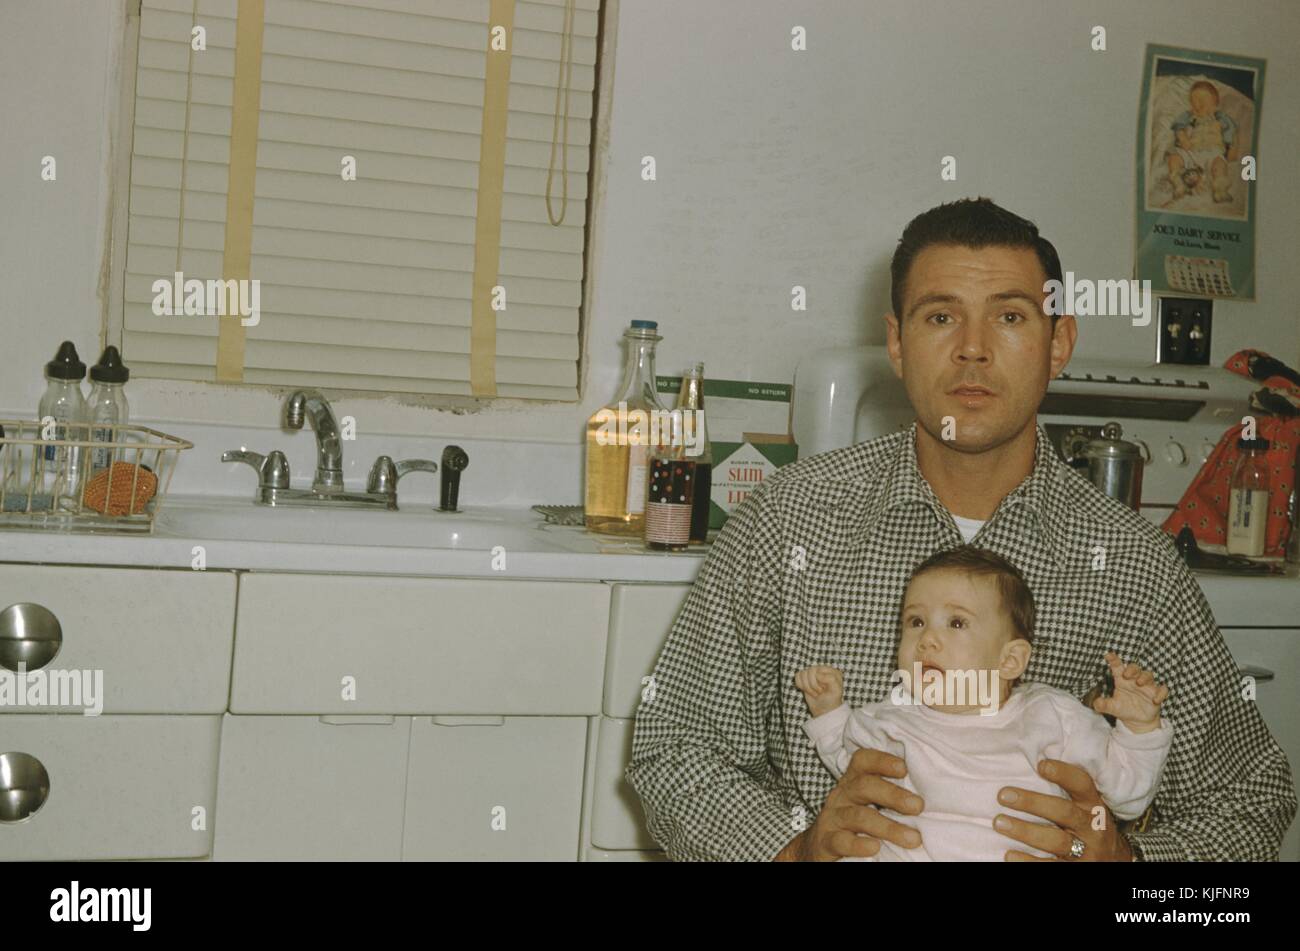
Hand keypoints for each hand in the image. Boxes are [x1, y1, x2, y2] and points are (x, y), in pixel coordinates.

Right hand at [774, 748, 923, 860]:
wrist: (818, 847)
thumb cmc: (853, 824)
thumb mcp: (866, 803)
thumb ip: (887, 797)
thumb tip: (930, 797)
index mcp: (853, 782)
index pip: (863, 761)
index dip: (882, 760)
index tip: (904, 768)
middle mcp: (841, 796)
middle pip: (864, 786)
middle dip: (893, 795)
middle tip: (918, 806)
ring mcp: (832, 818)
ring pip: (859, 816)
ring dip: (888, 827)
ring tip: (912, 838)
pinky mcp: (826, 842)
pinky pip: (841, 841)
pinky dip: (859, 845)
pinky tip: (875, 848)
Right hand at [795, 665, 844, 716]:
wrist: (824, 709)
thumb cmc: (831, 700)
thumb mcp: (836, 690)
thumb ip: (831, 679)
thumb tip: (817, 674)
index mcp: (832, 671)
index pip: (819, 671)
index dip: (818, 683)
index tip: (824, 691)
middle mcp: (822, 670)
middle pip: (810, 671)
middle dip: (812, 685)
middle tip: (819, 692)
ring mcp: (813, 673)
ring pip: (802, 674)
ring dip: (807, 687)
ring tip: (814, 692)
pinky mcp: (805, 678)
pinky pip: (797, 676)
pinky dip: (800, 685)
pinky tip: (807, 690)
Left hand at [994, 759, 1132, 861]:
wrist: (1114, 861)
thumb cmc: (1088, 826)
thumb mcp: (1086, 808)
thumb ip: (1065, 791)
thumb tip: (1030, 764)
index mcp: (1093, 806)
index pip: (1083, 785)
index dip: (1064, 773)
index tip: (1041, 764)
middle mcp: (1092, 828)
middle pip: (1064, 813)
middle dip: (1032, 803)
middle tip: (1003, 795)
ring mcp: (1085, 852)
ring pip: (1057, 841)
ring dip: (1025, 831)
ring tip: (999, 822)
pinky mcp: (1076, 870)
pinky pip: (1052, 866)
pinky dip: (1029, 861)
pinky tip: (1009, 855)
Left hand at [1093, 651, 1167, 732]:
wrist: (1137, 721)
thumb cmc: (1124, 709)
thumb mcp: (1113, 707)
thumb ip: (1104, 705)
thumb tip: (1096, 703)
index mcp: (1122, 680)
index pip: (1117, 667)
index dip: (1113, 660)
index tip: (1108, 655)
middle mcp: (1134, 680)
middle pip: (1135, 668)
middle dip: (1131, 669)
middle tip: (1126, 675)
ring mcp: (1146, 686)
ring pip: (1148, 675)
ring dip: (1144, 677)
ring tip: (1139, 683)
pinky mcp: (1156, 694)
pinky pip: (1162, 690)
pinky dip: (1160, 693)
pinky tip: (1155, 700)